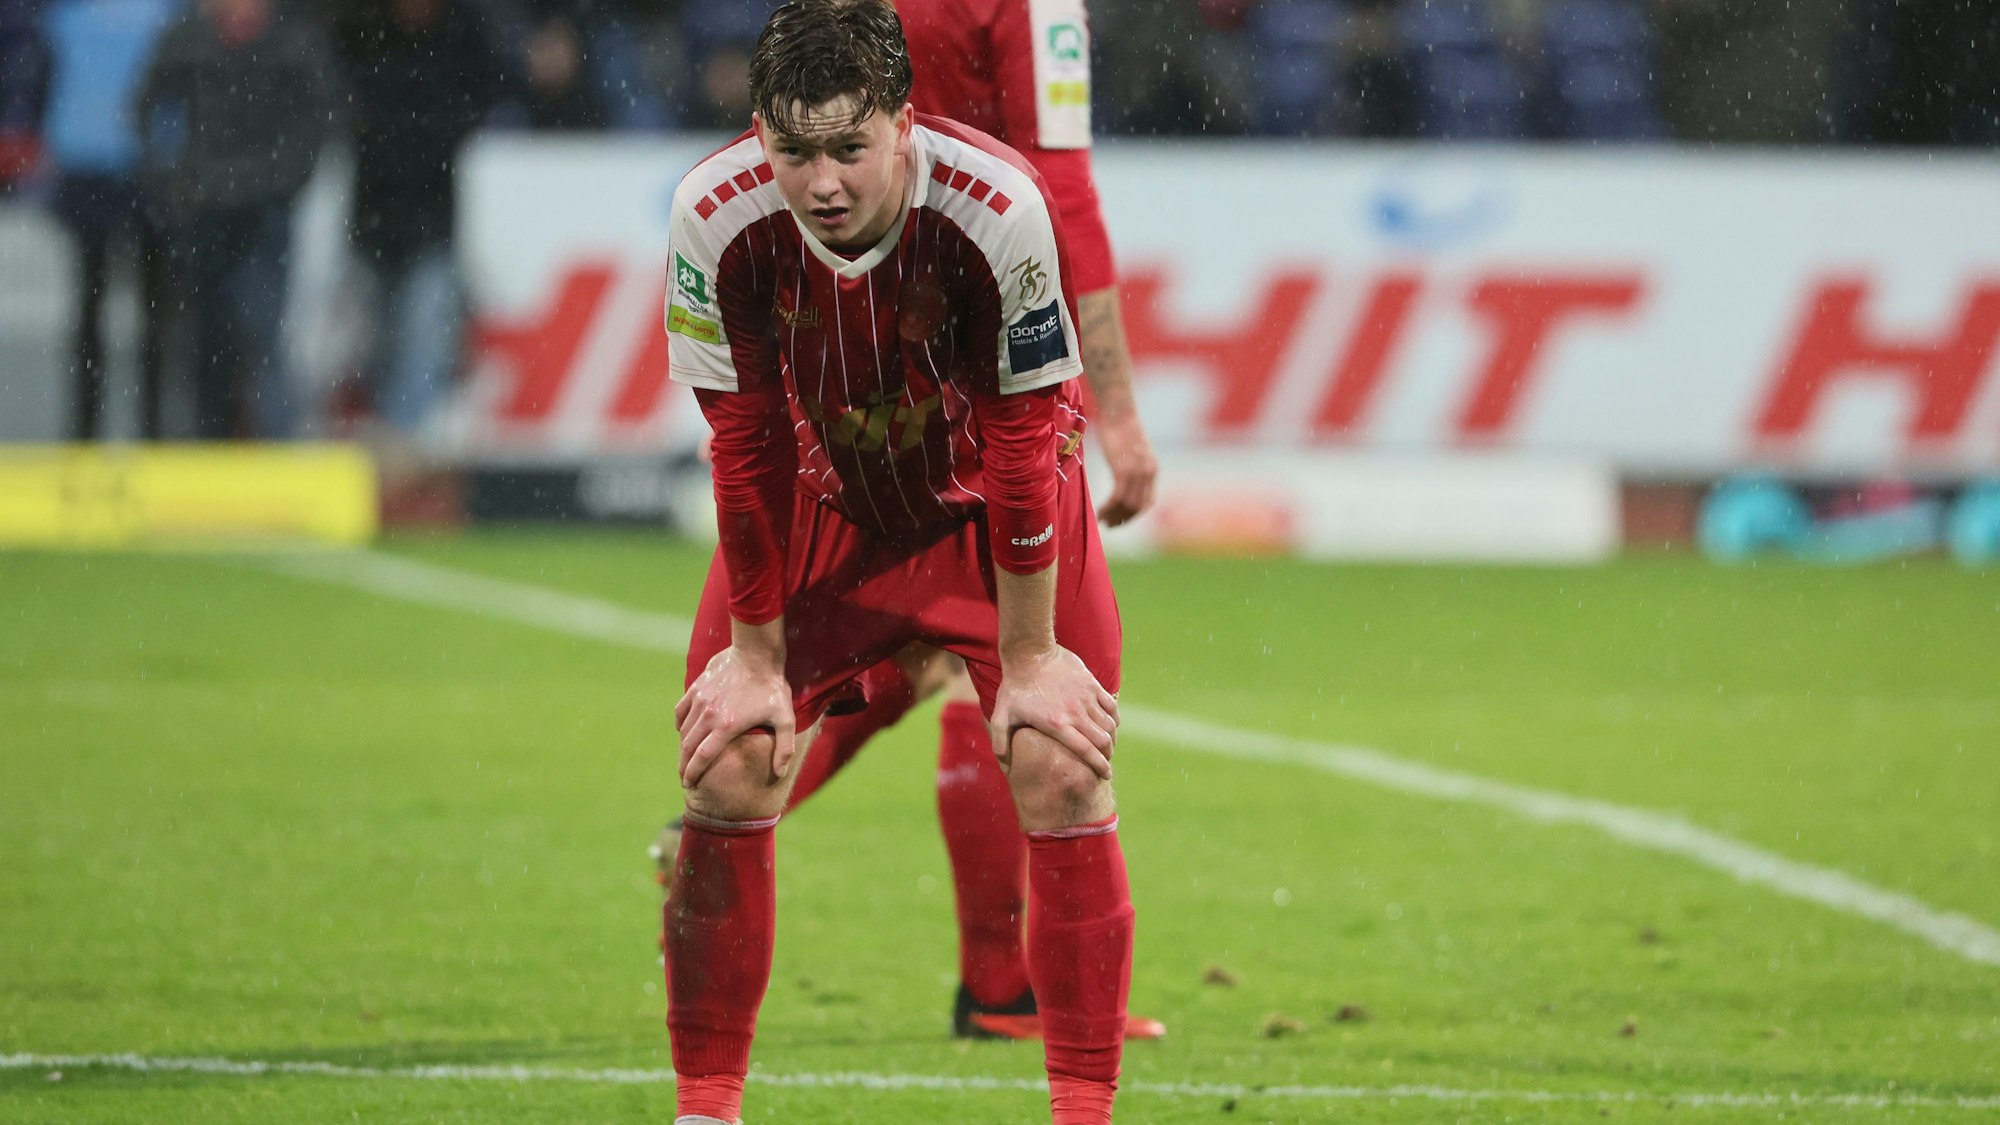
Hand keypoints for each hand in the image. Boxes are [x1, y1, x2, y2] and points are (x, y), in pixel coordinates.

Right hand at [673, 646, 794, 788]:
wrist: (756, 653)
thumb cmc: (772, 687)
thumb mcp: (785, 719)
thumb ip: (783, 748)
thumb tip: (779, 774)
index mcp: (726, 727)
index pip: (702, 757)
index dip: (693, 772)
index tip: (688, 783)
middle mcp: (708, 715)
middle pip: (688, 747)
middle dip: (683, 766)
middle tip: (684, 778)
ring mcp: (700, 700)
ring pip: (683, 730)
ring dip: (682, 747)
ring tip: (684, 758)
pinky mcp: (697, 687)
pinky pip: (681, 710)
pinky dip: (680, 723)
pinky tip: (683, 729)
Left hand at [989, 645, 1118, 779]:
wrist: (1029, 653)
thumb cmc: (1014, 686)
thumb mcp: (1001, 716)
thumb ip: (1001, 743)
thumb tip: (1005, 768)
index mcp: (1057, 725)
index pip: (1086, 751)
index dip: (1099, 765)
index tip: (1106, 774)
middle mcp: (1075, 713)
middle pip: (1103, 740)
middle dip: (1107, 754)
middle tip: (1105, 760)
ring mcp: (1086, 697)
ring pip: (1109, 724)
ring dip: (1111, 737)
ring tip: (1108, 744)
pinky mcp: (1091, 684)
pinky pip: (1111, 705)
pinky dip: (1114, 718)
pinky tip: (1111, 723)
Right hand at [1093, 410, 1157, 527]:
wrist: (1119, 410)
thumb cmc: (1121, 426)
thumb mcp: (1132, 448)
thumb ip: (1133, 463)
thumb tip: (1124, 473)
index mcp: (1152, 469)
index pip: (1148, 502)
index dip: (1134, 515)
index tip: (1121, 519)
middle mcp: (1148, 473)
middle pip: (1138, 507)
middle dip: (1123, 519)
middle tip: (1109, 525)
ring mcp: (1137, 472)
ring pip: (1128, 505)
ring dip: (1114, 516)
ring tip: (1102, 520)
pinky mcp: (1123, 470)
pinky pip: (1117, 497)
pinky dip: (1108, 508)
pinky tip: (1100, 511)